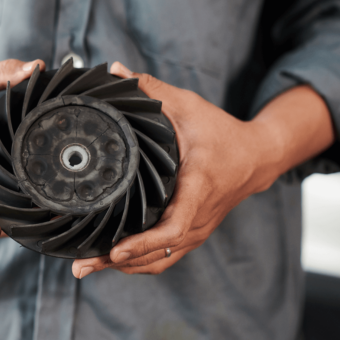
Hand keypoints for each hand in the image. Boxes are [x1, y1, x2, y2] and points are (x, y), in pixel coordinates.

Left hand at [71, 61, 333, 277]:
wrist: (257, 157)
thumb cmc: (222, 133)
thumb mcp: (189, 107)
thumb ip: (153, 91)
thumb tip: (116, 71)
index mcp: (197, 188)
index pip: (173, 227)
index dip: (143, 243)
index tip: (115, 249)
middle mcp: (198, 217)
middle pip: (158, 254)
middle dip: (118, 262)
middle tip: (81, 266)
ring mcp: (197, 230)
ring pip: (160, 261)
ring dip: (124, 267)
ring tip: (88, 266)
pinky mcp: (193, 234)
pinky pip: (165, 258)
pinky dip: (139, 263)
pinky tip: (112, 261)